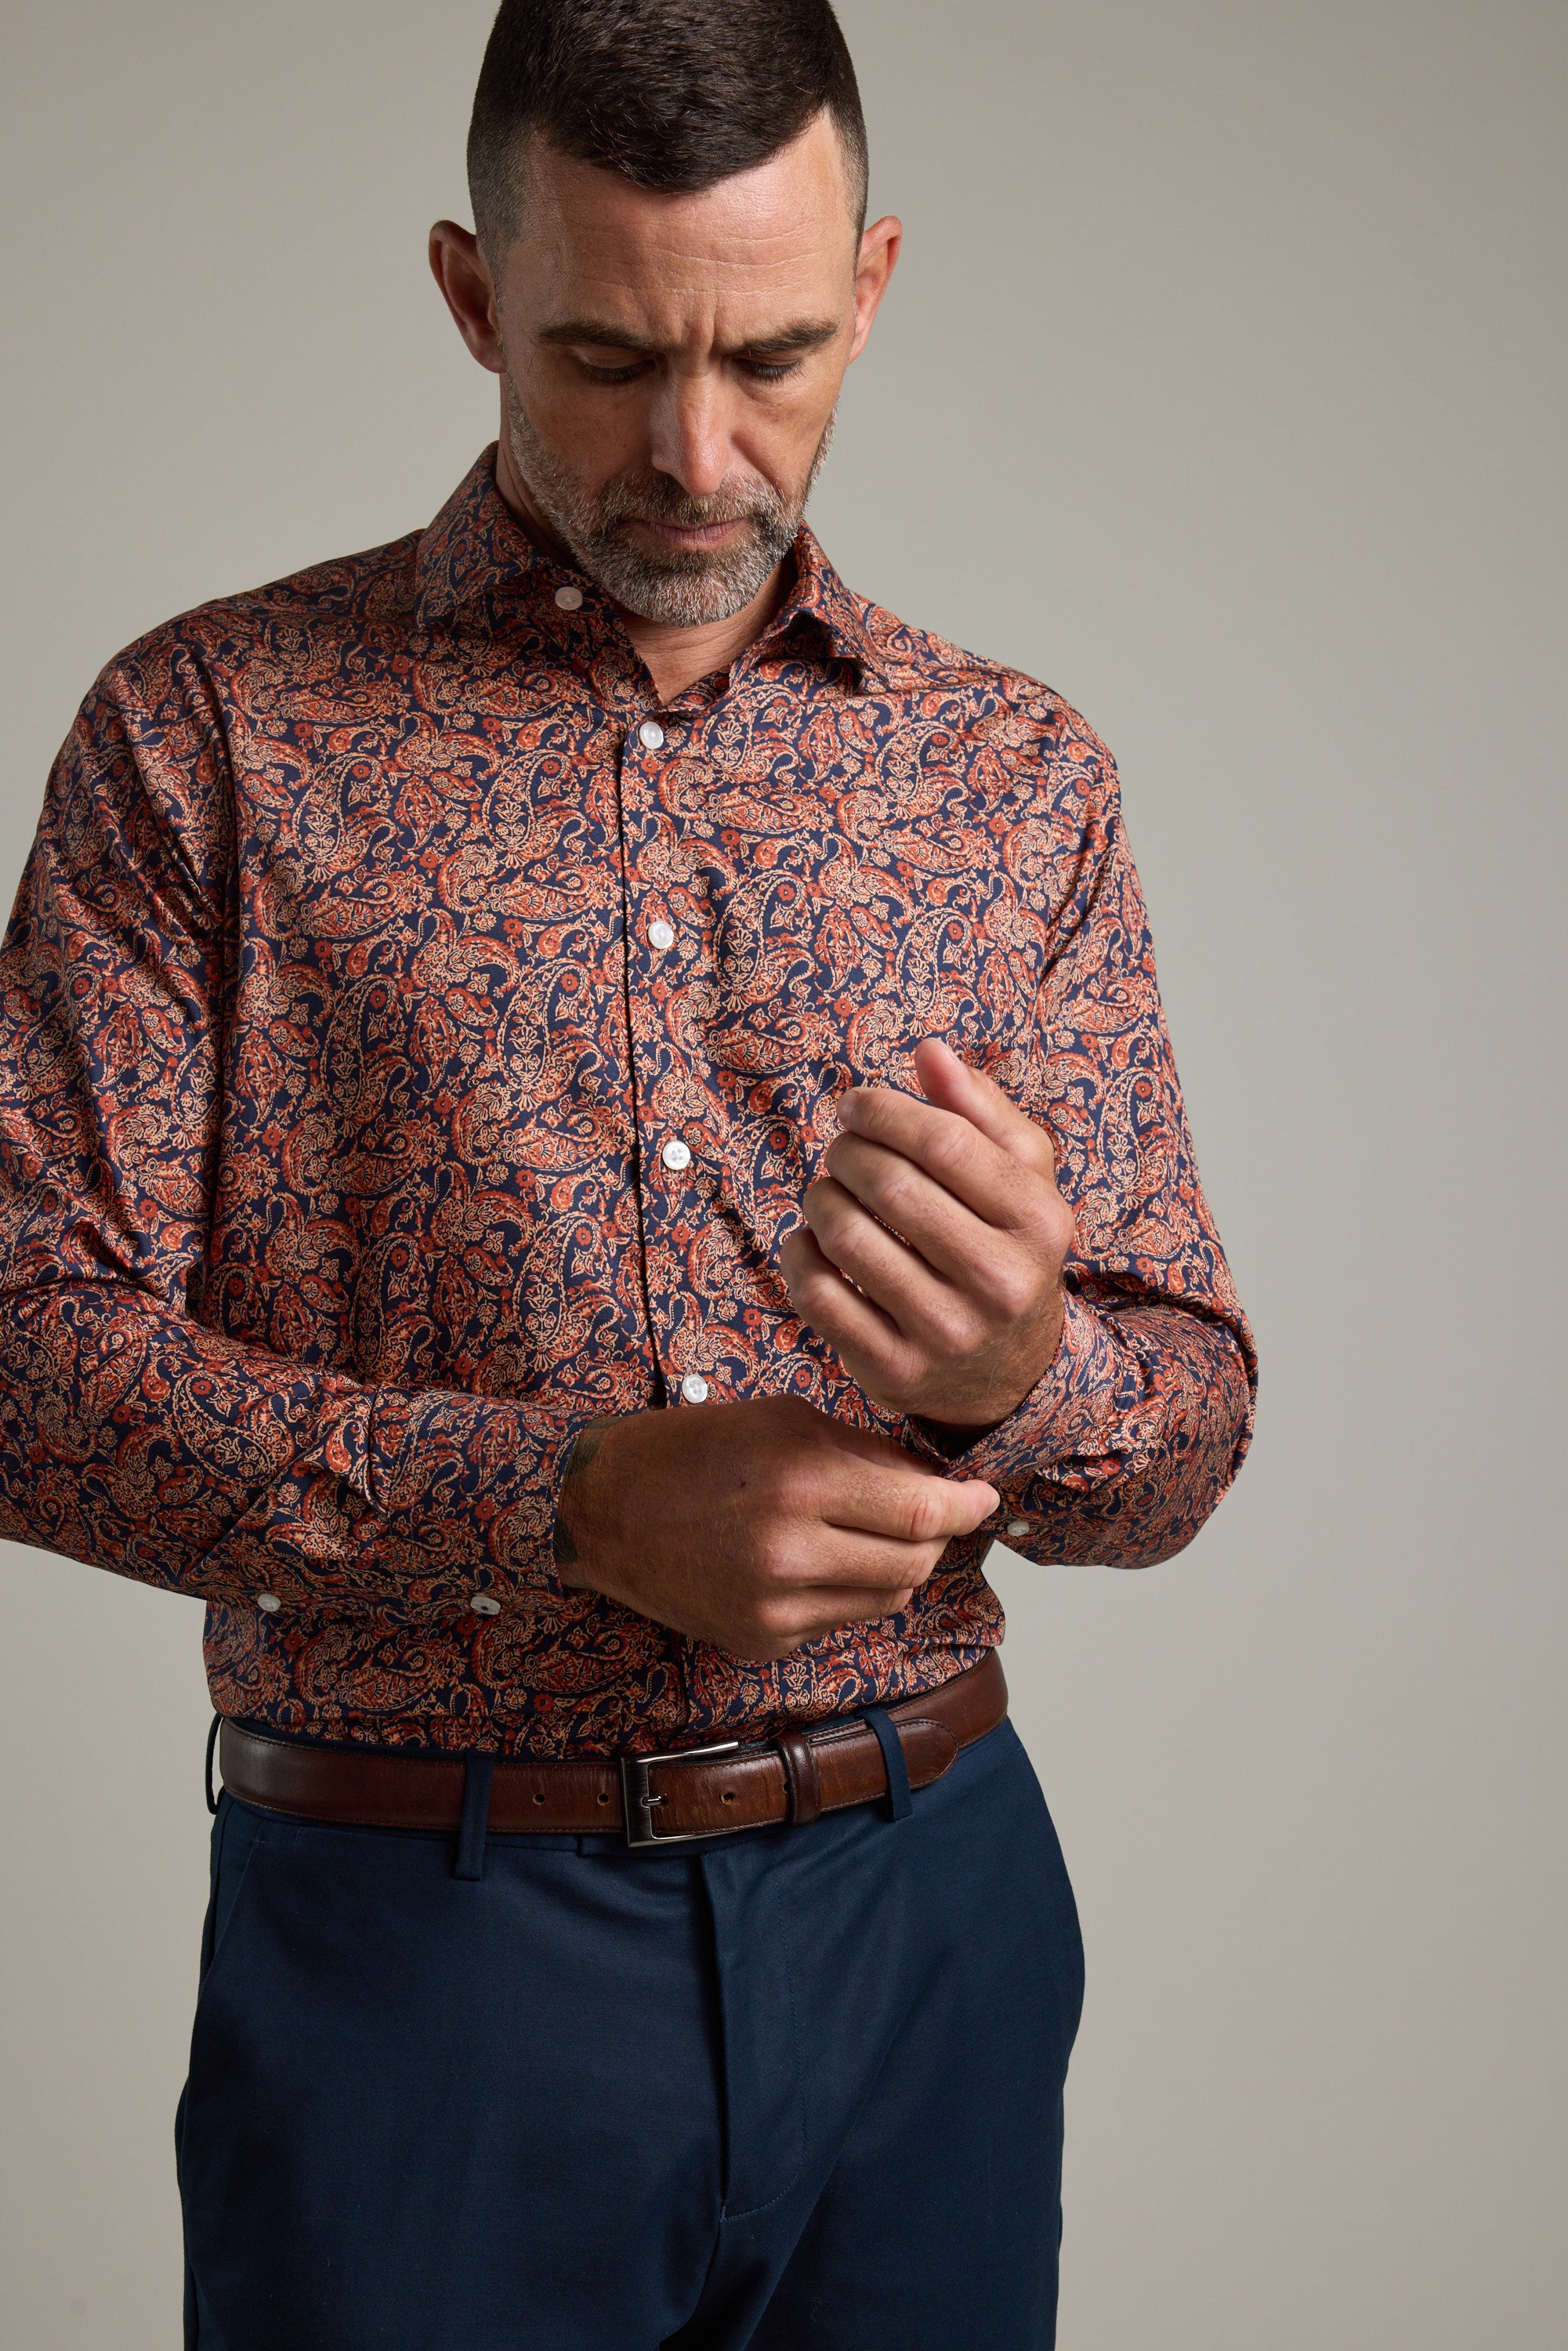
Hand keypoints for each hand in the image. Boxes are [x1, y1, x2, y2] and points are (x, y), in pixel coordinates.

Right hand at [553, 1394, 997, 1659]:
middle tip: (930, 1512)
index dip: (968, 1507)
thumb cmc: (698, 1449)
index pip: (923, 1513)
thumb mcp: (786, 1421)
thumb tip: (940, 1483)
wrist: (605, 1508)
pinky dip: (848, 1589)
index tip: (984, 1497)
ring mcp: (773, 1609)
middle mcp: (789, 1553)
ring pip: (888, 1598)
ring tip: (870, 1531)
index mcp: (798, 1482)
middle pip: (915, 1563)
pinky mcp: (760, 1642)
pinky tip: (816, 1559)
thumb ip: (867, 1454)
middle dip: (936, 1537)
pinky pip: (841, 1619)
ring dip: (898, 1565)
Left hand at [779, 1038, 1073, 1430]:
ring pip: (844, 1235)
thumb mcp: (1020, 1177)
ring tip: (829, 1192)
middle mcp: (1000, 1282)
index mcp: (1039, 1222)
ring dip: (820, 1196)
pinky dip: (799, 1252)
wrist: (1011, 1374)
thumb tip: (930, 1050)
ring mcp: (946, 1334)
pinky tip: (814, 1240)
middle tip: (842, 1149)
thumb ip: (980, 1108)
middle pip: (889, 1184)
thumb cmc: (1005, 1247)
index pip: (944, 1142)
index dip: (883, 1111)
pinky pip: (815, 1292)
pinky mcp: (894, 1371)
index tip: (855, 1105)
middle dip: (848, 1151)